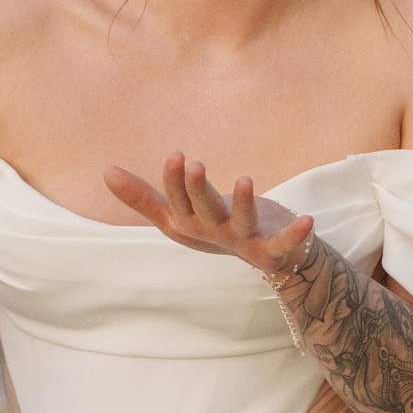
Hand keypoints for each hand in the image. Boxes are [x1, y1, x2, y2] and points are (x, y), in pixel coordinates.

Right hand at [105, 153, 313, 276]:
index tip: (176, 155)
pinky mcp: (272, 250)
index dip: (175, 181)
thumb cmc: (212, 230)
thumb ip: (143, 197)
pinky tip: (307, 221)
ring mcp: (243, 241)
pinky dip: (295, 236)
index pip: (177, 201)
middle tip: (194, 164)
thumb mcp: (175, 215)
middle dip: (197, 189)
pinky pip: (283, 244)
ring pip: (241, 222)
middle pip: (204, 209)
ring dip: (242, 203)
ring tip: (244, 179)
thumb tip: (105, 171)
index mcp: (189, 223)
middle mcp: (213, 232)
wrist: (259, 257)